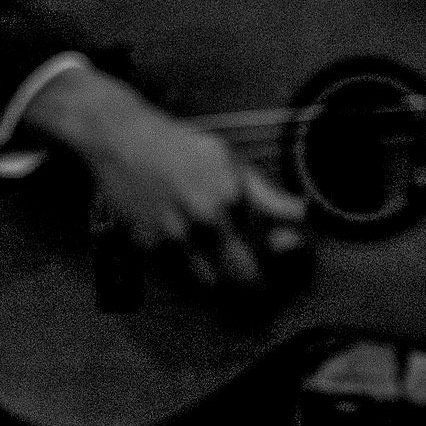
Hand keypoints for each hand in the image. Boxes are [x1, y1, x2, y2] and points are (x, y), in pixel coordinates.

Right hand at [31, 66, 305, 290]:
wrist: (122, 140)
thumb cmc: (180, 147)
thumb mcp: (227, 160)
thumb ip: (264, 194)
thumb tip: (303, 215)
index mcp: (229, 198)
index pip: (271, 248)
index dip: (284, 256)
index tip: (285, 254)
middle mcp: (204, 222)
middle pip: (245, 279)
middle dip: (258, 284)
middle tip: (261, 282)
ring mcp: (173, 237)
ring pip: (210, 285)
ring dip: (223, 283)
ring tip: (227, 272)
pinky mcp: (148, 247)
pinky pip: (177, 277)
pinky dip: (189, 275)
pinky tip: (192, 259)